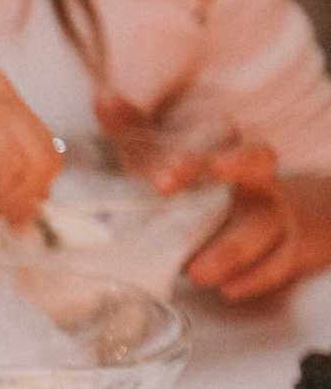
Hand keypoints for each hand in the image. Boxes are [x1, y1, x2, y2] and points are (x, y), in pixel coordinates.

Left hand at [93, 97, 330, 298]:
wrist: (258, 218)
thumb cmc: (197, 184)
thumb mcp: (163, 157)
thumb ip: (134, 130)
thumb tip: (103, 98)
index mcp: (226, 149)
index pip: (218, 138)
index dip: (191, 156)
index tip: (161, 180)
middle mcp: (255, 178)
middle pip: (259, 163)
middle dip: (232, 173)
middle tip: (180, 195)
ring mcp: (273, 214)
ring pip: (267, 225)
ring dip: (233, 250)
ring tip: (197, 272)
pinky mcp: (284, 251)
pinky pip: (278, 264)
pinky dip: (255, 278)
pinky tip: (229, 289)